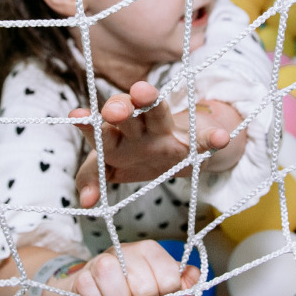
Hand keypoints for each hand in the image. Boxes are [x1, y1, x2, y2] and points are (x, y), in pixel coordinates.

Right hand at [54, 240, 200, 295]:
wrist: (92, 295)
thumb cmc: (129, 290)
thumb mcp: (158, 285)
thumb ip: (181, 282)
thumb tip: (194, 280)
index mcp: (148, 249)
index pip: (169, 279)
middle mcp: (125, 250)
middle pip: (146, 290)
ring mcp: (100, 262)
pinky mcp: (82, 279)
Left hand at [71, 81, 229, 207]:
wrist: (182, 150)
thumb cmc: (138, 152)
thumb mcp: (111, 164)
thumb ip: (91, 177)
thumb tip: (86, 203)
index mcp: (118, 136)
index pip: (101, 130)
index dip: (88, 126)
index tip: (76, 117)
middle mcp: (140, 128)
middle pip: (126, 116)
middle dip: (117, 109)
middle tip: (110, 109)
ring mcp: (169, 132)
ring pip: (157, 113)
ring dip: (150, 102)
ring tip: (143, 92)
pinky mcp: (197, 140)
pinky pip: (206, 140)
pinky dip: (213, 139)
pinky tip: (220, 138)